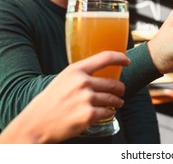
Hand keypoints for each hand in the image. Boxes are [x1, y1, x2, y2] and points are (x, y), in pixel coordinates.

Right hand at [0, 51, 129, 143]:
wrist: (35, 124)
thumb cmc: (49, 102)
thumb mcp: (63, 80)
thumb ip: (81, 76)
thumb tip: (101, 75)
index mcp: (75, 70)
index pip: (105, 57)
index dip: (120, 58)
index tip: (127, 61)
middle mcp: (82, 82)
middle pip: (113, 83)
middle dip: (120, 89)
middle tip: (121, 92)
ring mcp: (86, 99)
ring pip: (113, 99)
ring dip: (117, 102)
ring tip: (117, 103)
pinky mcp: (88, 115)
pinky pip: (108, 112)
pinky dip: (109, 113)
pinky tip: (106, 113)